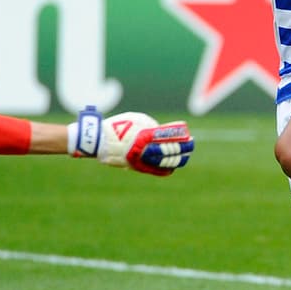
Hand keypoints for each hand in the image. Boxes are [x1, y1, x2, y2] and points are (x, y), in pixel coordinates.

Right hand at [69, 108, 193, 174]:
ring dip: (176, 159)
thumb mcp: (137, 120)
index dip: (181, 137)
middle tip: (191, 145)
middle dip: (183, 148)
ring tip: (185, 156)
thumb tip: (164, 133)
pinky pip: (154, 170)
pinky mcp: (136, 166)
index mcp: (146, 135)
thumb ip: (152, 126)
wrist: (99, 140)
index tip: (189, 136)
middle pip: (170, 150)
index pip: (170, 138)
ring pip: (164, 161)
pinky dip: (165, 169)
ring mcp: (141, 159)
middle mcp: (145, 149)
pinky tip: (172, 168)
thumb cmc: (118, 126)